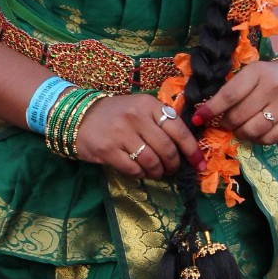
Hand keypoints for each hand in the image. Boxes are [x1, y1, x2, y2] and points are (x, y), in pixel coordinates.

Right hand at [73, 95, 204, 179]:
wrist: (78, 116)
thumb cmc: (115, 114)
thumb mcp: (139, 108)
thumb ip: (160, 120)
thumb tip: (186, 146)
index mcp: (148, 104)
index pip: (179, 130)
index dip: (192, 150)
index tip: (199, 165)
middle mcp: (136, 117)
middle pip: (167, 149)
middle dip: (174, 164)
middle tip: (172, 169)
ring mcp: (121, 134)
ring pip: (152, 162)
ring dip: (158, 172)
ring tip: (157, 172)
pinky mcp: (108, 150)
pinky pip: (134, 169)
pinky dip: (141, 174)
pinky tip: (140, 172)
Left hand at [194, 57, 277, 143]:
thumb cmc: (273, 76)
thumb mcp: (254, 73)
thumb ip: (234, 90)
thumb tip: (206, 113)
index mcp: (258, 72)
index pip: (229, 95)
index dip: (211, 109)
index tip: (198, 117)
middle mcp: (273, 88)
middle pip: (238, 116)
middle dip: (225, 123)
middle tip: (225, 122)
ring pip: (251, 131)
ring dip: (240, 133)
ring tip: (240, 127)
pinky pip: (267, 139)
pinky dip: (256, 139)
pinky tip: (256, 132)